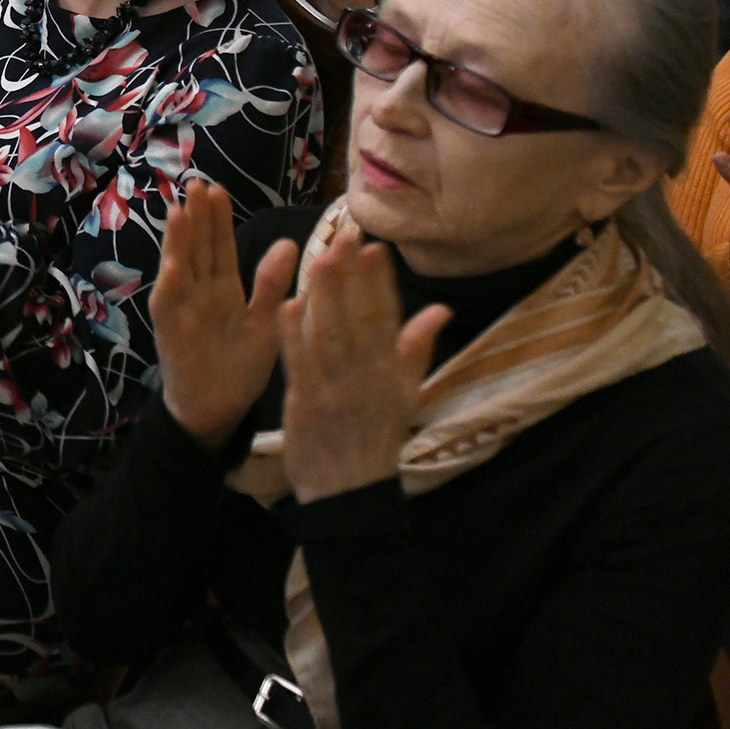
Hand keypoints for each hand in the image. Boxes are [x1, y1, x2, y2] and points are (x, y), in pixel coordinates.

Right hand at [150, 180, 296, 447]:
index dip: (218, 219)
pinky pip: (171, 300)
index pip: (219, 246)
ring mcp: (183, 309)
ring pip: (180, 265)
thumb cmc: (240, 368)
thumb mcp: (266, 322)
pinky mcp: (172, 330)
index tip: (219, 190)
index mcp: (223, 290)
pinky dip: (171, 277)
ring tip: (180, 207)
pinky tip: (173, 258)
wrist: (218, 411)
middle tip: (197, 184)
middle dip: (196, 217)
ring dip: (178, 237)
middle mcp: (199, 293)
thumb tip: (290, 244)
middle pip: (197, 248)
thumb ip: (271, 284)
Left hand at [276, 234, 449, 503]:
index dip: (380, 282)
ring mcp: (335, 390)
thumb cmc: (375, 438)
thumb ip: (417, 349)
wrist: (349, 493)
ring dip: (324, 296)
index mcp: (389, 372)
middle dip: (352, 277)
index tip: (374, 247)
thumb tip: (441, 309)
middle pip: (358, 319)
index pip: (386, 318)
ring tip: (318, 256)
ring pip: (329, 335)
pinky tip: (288, 305)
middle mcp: (365, 377)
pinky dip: (294, 335)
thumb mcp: (406, 395)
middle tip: (344, 235)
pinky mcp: (305, 403)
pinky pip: (299, 364)